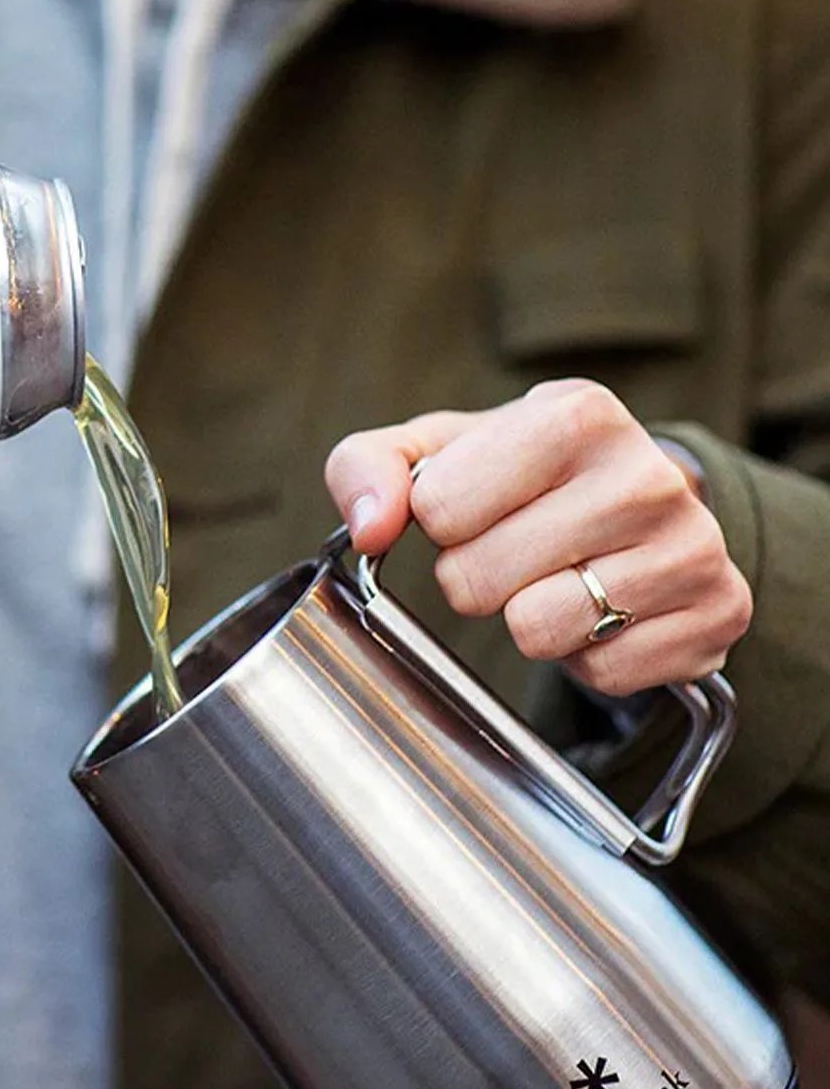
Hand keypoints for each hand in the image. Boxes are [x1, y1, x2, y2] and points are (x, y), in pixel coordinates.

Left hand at [323, 379, 752, 695]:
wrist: (633, 506)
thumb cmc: (516, 477)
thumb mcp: (435, 452)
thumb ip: (368, 469)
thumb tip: (369, 527)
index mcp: (575, 414)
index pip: (439, 507)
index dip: (439, 523)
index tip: (470, 509)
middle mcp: (647, 474)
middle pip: (479, 580)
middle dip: (476, 578)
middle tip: (513, 552)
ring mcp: (693, 546)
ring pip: (539, 630)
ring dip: (528, 621)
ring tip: (558, 579)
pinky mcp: (720, 614)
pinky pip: (602, 674)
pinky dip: (587, 657)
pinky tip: (606, 612)